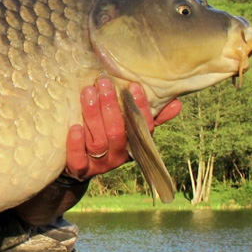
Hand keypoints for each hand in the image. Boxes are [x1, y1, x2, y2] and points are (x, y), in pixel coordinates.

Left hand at [63, 78, 181, 180]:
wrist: (79, 165)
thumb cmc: (107, 137)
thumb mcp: (131, 127)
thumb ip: (151, 116)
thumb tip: (177, 103)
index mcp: (134, 144)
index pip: (142, 127)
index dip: (139, 106)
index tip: (134, 85)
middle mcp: (119, 155)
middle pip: (117, 131)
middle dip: (110, 105)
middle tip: (103, 82)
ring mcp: (99, 163)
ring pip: (98, 141)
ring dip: (92, 115)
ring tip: (87, 92)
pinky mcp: (79, 169)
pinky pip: (78, 159)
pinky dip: (76, 144)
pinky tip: (74, 127)